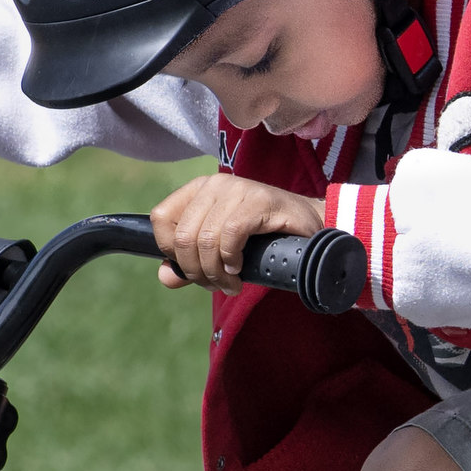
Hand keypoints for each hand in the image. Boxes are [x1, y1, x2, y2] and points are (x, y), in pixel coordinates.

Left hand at [147, 171, 322, 288]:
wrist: (309, 227)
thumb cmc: (263, 238)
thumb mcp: (220, 251)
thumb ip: (190, 263)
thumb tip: (165, 277)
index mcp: (198, 190)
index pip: (160, 220)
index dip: (171, 252)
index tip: (193, 269)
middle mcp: (214, 185)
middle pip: (183, 237)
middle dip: (197, 271)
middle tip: (216, 285)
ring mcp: (236, 189)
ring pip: (205, 240)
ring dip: (216, 273)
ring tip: (231, 283)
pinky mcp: (258, 200)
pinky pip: (230, 236)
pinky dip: (232, 260)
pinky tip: (240, 268)